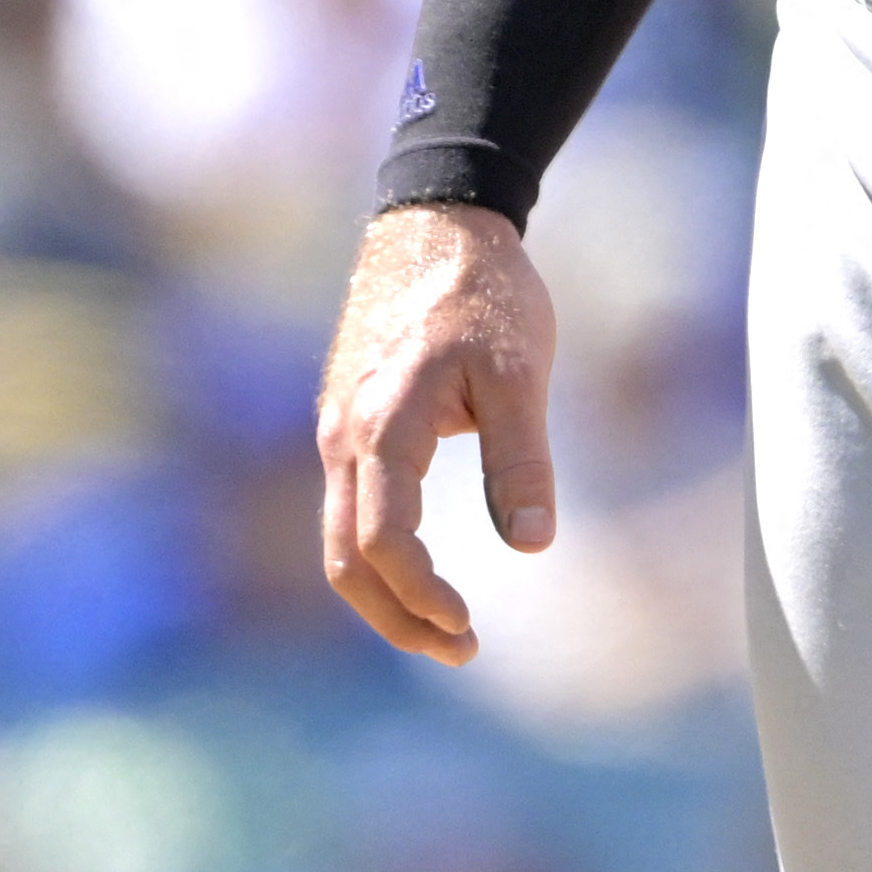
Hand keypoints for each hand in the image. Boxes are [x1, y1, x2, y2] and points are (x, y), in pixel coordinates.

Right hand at [314, 202, 555, 664]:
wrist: (437, 220)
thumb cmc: (486, 293)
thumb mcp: (520, 373)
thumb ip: (523, 458)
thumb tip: (535, 545)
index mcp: (382, 427)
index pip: (384, 542)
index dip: (423, 596)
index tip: (472, 628)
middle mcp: (342, 438)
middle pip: (346, 561)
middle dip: (398, 618)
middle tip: (463, 651)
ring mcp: (336, 430)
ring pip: (342, 539)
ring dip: (387, 594)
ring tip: (449, 626)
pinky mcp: (346, 421)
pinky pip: (350, 508)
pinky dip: (380, 554)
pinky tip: (425, 569)